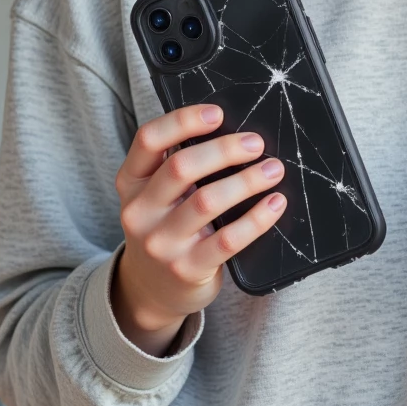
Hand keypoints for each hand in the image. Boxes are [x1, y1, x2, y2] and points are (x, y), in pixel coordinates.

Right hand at [112, 104, 286, 355]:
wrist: (153, 292)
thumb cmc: (166, 228)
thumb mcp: (155, 196)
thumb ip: (176, 167)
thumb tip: (231, 132)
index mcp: (131, 183)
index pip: (148, 140)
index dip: (183, 121)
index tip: (218, 113)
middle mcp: (139, 211)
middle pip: (181, 167)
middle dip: (225, 150)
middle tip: (256, 144)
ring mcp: (161, 243)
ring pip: (207, 201)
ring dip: (247, 181)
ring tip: (273, 169)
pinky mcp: (187, 268)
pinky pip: (229, 239)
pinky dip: (257, 218)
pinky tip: (275, 203)